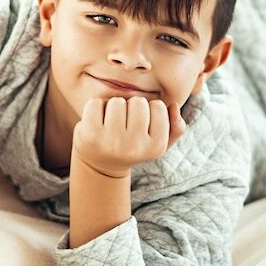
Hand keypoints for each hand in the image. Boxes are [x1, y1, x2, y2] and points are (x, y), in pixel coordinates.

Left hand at [71, 96, 186, 177]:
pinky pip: (96, 103)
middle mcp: (135, 147)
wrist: (100, 164)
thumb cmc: (132, 147)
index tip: (141, 124)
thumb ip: (175, 127)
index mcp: (156, 147)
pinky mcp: (90, 135)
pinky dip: (95, 107)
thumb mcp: (157, 142)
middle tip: (125, 123)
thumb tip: (174, 106)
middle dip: (131, 106)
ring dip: (113, 106)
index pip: (158, 105)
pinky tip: (97, 121)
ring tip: (111, 122)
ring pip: (117, 101)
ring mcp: (111, 142)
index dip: (149, 109)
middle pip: (138, 102)